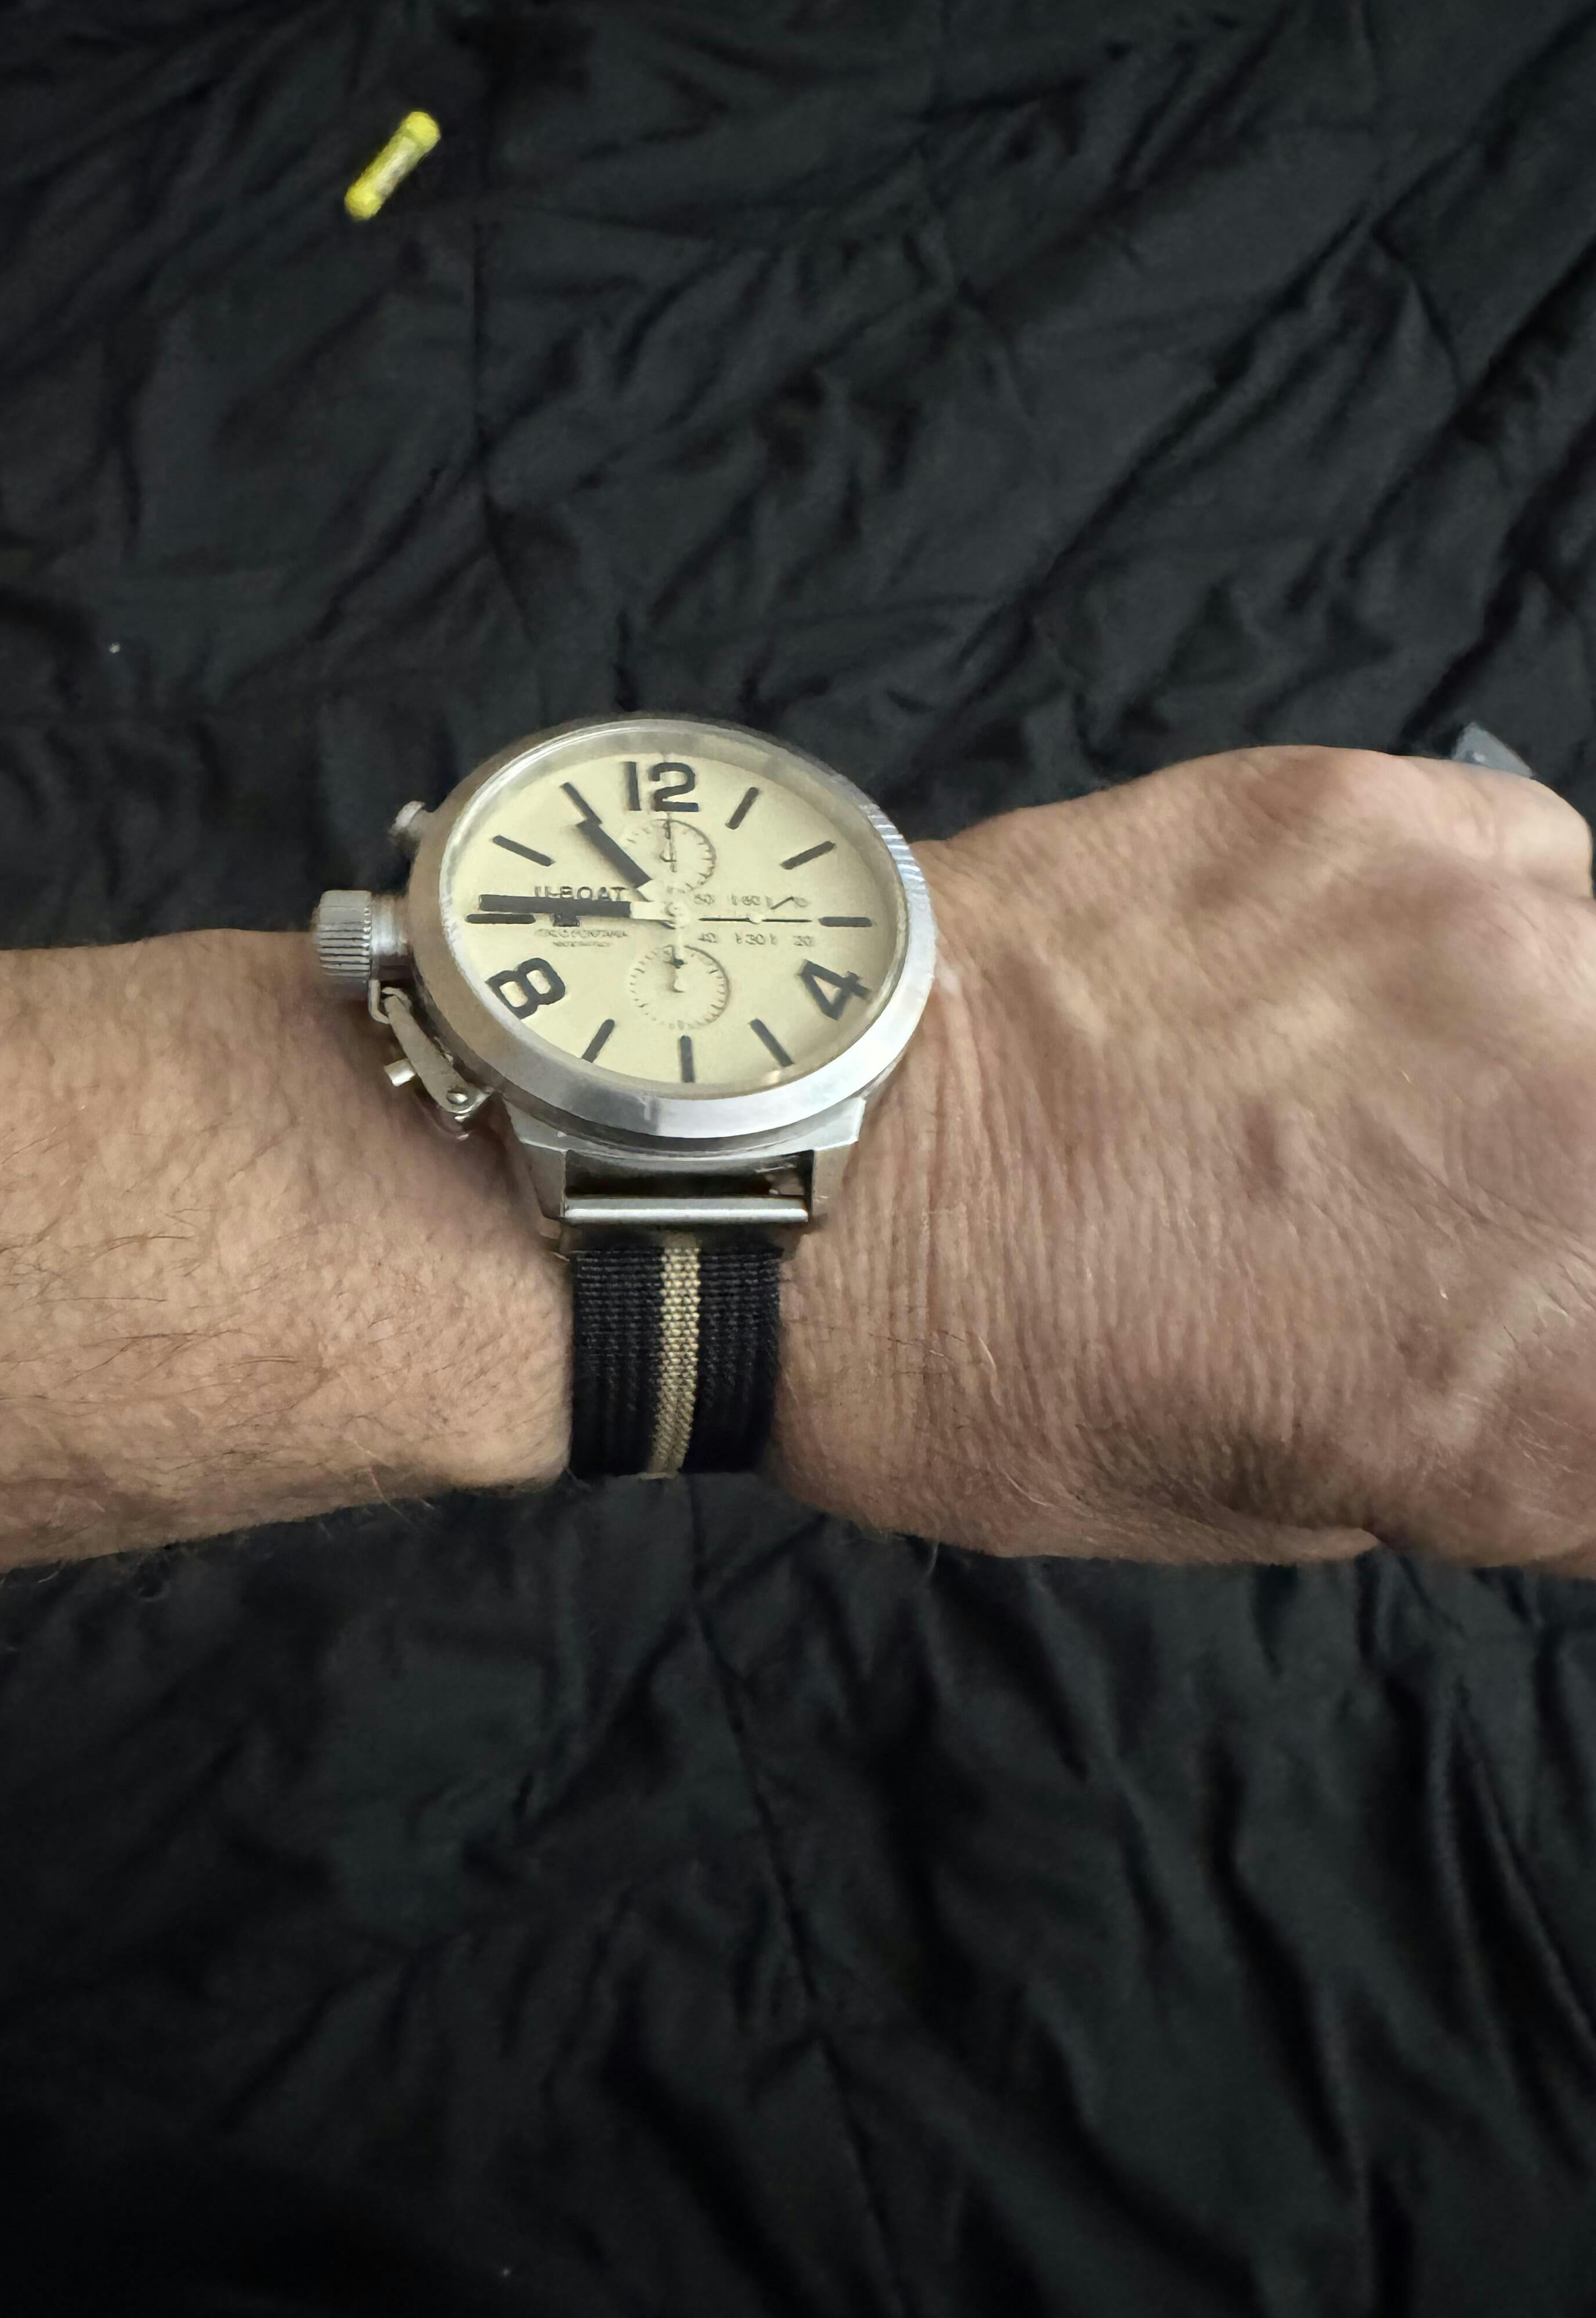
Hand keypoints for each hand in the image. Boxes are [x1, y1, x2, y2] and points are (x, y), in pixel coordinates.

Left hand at [774, 745, 1595, 1575]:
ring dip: (1560, 1072)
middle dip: (1567, 1231)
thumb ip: (1471, 1424)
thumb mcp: (1271, 1503)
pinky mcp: (1387, 814)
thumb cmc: (991, 1379)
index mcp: (1538, 1393)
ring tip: (1443, 1102)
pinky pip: (1549, 861)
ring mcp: (1498, 953)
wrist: (800, 1157)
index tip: (1526, 1378)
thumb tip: (1532, 1351)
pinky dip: (1505, 937)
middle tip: (1466, 1238)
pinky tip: (1397, 981)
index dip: (1581, 1407)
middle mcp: (1577, 1152)